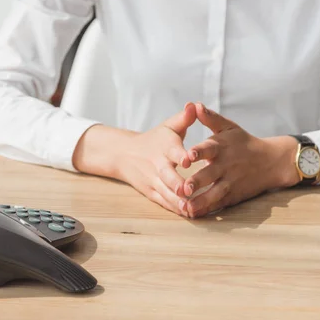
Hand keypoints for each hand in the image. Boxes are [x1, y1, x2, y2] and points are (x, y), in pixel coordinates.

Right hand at [73, 103, 196, 215]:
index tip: (189, 159)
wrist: (124, 154)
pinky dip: (174, 208)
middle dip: (177, 183)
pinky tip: (187, 214)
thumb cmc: (155, 139)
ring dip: (177, 201)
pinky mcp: (151, 192)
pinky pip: (164, 202)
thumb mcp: (168, 126)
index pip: (173, 150)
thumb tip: (194, 105)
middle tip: (188, 190)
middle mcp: (158, 165)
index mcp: (165, 147)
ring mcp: (153, 180)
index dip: (180, 155)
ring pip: (165, 192)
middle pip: (167, 176)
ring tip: (191, 209)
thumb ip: (184, 118)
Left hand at [182, 103, 299, 217]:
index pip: (209, 149)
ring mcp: (230, 182)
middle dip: (197, 181)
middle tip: (183, 187)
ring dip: (200, 201)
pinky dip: (207, 210)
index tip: (187, 156)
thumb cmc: (244, 142)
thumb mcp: (229, 128)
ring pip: (214, 193)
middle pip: (210, 174)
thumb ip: (211, 118)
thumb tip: (195, 105)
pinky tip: (193, 215)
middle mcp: (225, 166)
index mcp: (222, 147)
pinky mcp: (232, 195)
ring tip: (186, 208)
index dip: (198, 153)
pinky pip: (218, 204)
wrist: (272, 161)